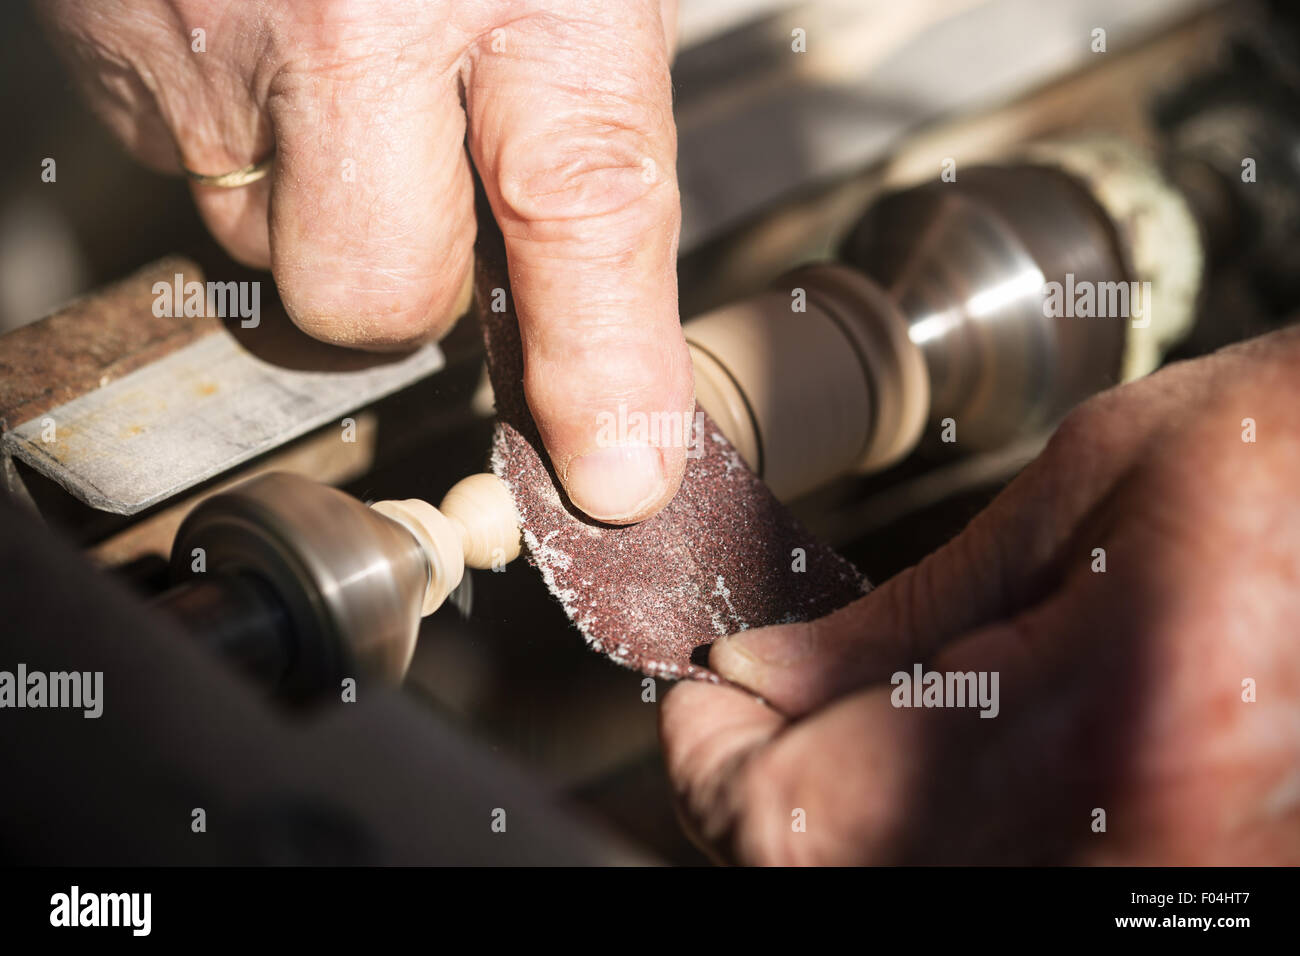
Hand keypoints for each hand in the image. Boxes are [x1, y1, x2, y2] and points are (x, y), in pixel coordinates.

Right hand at [43, 0, 691, 522]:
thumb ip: (582, 97)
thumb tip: (590, 263)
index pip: (586, 216)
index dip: (604, 369)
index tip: (621, 473)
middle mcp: (350, 16)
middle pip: (373, 292)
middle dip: (409, 274)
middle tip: (426, 176)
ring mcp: (202, 31)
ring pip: (263, 239)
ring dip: (310, 196)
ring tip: (335, 63)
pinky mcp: (102, 33)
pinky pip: (179, 160)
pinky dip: (232, 131)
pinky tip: (261, 31)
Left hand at [662, 325, 1299, 864]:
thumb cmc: (1262, 461)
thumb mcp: (1060, 503)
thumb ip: (892, 621)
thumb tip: (754, 675)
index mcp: (1088, 723)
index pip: (793, 824)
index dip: (708, 761)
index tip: (705, 689)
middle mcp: (1126, 846)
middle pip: (832, 877)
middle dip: (765, 789)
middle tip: (761, 700)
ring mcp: (1164, 881)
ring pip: (896, 887)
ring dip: (836, 814)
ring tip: (849, 716)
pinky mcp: (1182, 878)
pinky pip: (984, 878)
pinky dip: (916, 832)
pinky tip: (931, 753)